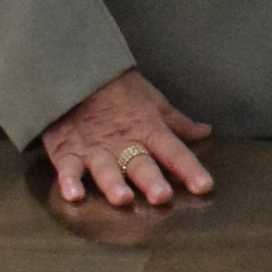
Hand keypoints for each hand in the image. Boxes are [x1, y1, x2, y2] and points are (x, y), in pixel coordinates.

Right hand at [40, 68, 213, 209]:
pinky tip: (73, 195)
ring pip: (106, 169)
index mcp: (148, 130)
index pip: (174, 152)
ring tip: (122, 198)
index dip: (189, 169)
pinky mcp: (67, 152)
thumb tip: (205, 131)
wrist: (76, 73)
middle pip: (140, 164)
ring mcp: (95, 149)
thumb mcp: (153, 101)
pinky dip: (68, 181)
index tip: (204, 186)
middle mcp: (124, 143)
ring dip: (114, 184)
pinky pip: (67, 168)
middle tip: (162, 196)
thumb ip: (178, 122)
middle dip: (152, 180)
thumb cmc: (119, 90)